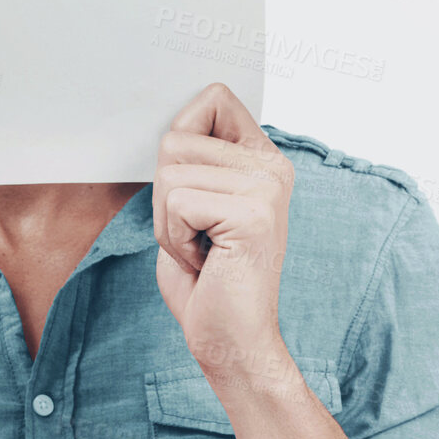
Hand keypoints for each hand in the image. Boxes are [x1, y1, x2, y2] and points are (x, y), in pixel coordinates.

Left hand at [152, 82, 296, 389]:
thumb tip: (171, 123)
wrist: (234, 341)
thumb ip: (192, 161)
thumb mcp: (193, 207)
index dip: (182, 137)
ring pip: (170, 172)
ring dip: (168, 222)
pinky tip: (204, 261)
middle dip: (165, 196)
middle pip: (176, 138)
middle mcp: (272, 167)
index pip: (214, 97)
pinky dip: (174, 239)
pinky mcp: (252, 213)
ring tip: (201, 250)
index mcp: (263, 160)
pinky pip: (176, 202)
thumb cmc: (208, 282)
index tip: (193, 191)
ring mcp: (266, 188)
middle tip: (196, 235)